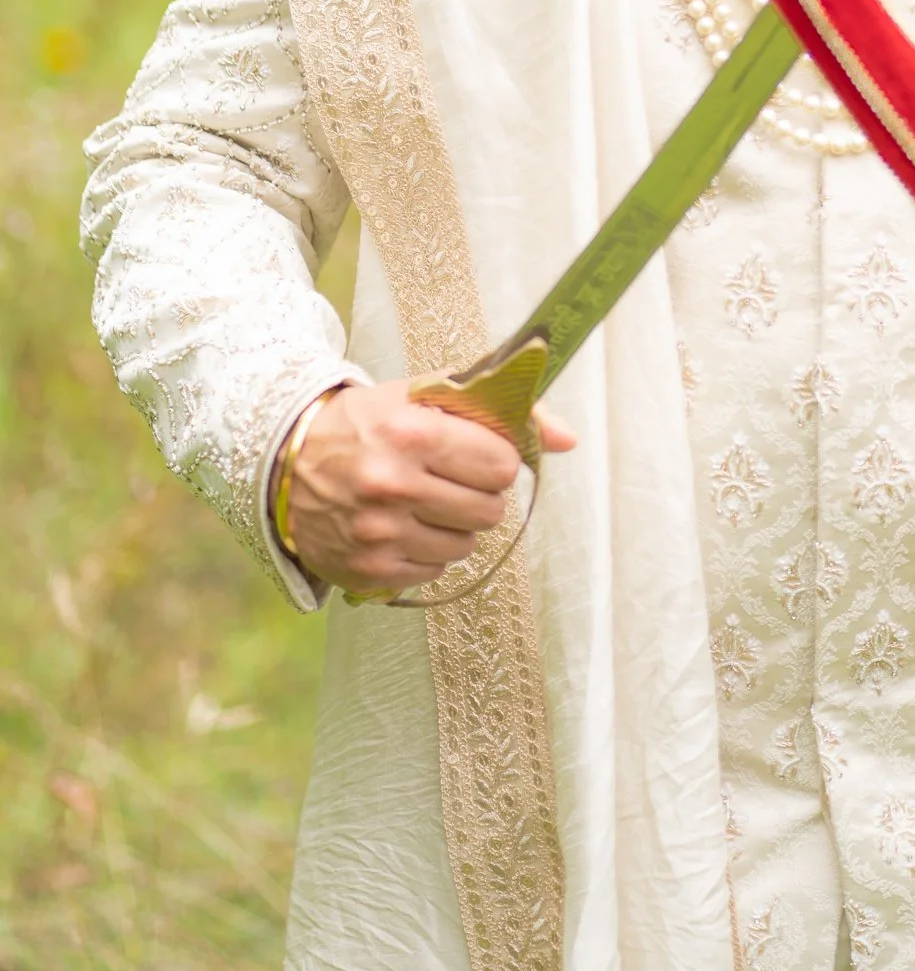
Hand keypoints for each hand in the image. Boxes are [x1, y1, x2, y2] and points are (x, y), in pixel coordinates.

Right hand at [277, 379, 574, 595]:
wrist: (288, 460)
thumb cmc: (371, 421)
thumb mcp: (427, 397)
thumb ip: (502, 411)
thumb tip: (569, 440)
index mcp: (413, 433)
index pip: (501, 466)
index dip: (496, 461)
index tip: (478, 454)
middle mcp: (393, 485)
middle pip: (489, 511)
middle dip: (480, 495)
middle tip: (451, 479)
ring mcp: (378, 534)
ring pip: (465, 547)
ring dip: (455, 526)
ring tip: (425, 501)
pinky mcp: (366, 571)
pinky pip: (432, 573)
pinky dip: (426, 553)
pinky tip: (403, 526)